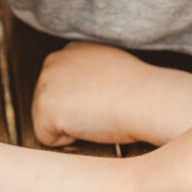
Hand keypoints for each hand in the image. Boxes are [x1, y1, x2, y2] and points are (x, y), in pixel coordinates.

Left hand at [32, 42, 151, 146]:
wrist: (146, 99)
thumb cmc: (138, 89)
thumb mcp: (110, 66)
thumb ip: (89, 71)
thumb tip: (84, 90)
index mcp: (69, 50)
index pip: (61, 88)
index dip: (82, 102)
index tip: (103, 100)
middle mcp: (52, 61)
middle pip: (49, 104)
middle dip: (72, 113)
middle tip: (101, 108)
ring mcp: (45, 83)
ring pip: (46, 121)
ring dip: (70, 126)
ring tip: (97, 114)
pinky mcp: (46, 108)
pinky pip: (48, 138)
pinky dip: (68, 141)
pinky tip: (90, 125)